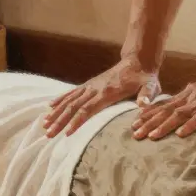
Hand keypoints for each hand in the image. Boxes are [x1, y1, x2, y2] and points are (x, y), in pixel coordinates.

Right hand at [44, 59, 161, 136]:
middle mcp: (95, 89)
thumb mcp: (151, 86)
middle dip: (60, 121)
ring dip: (56, 113)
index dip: (77, 121)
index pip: (88, 109)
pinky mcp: (89, 84)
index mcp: (107, 92)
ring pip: (69, 100)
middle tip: (48, 135)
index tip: (67, 133)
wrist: (138, 61)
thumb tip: (143, 105)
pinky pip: (71, 93)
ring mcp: (90, 86)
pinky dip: (59, 100)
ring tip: (44, 125)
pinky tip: (49, 107)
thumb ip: (147, 95)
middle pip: (73, 107)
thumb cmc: (145, 77)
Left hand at [132, 73, 195, 140]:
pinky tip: (180, 135)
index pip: (164, 104)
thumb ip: (195, 103)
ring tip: (150, 137)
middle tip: (133, 133)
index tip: (135, 122)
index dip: (149, 114)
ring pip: (177, 115)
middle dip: (148, 122)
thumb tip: (185, 114)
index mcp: (189, 93)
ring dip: (162, 126)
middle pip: (165, 110)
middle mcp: (191, 96)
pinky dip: (189, 126)